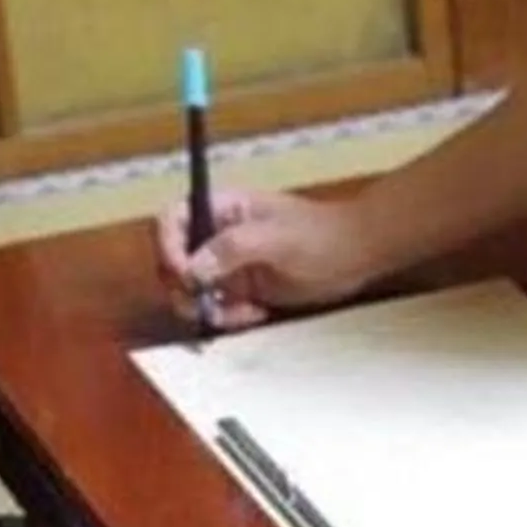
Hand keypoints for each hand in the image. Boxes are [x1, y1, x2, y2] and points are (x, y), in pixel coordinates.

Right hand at [155, 184, 380, 330]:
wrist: (358, 255)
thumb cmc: (323, 235)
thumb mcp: (280, 238)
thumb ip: (234, 247)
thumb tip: (193, 268)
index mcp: (221, 208)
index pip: (172, 220)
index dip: (167, 246)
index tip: (184, 273)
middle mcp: (217, 235)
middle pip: (172, 259)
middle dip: (183, 286)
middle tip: (205, 304)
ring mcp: (227, 264)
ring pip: (190, 289)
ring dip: (204, 307)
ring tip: (237, 313)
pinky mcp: (241, 289)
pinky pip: (216, 307)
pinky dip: (226, 317)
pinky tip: (255, 313)